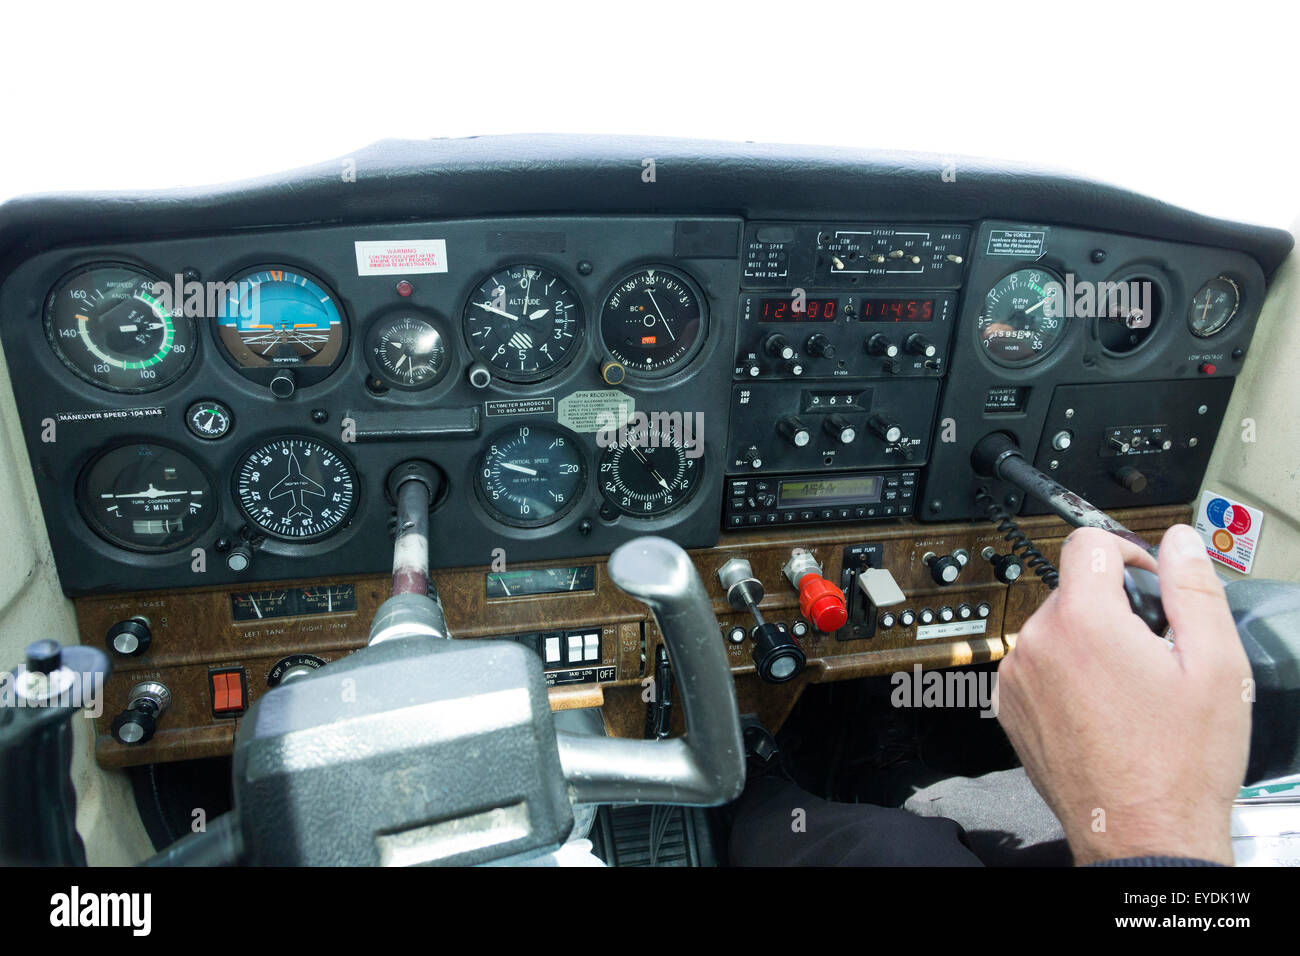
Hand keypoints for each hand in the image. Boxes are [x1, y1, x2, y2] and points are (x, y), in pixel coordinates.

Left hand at [996, 524, 1250, 864]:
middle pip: (1073, 591)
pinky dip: (1066, 675)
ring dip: (1089, 643)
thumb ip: (1193, 589)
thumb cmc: (1178, 764)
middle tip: (1154, 651)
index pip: (1088, 544)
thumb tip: (1180, 542)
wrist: (1141, 835)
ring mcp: (1016, 678)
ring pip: (1055, 630)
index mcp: (1084, 620)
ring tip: (1130, 690)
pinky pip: (1037, 667)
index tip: (1148, 578)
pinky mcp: (1009, 708)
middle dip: (1114, 608)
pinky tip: (1102, 710)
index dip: (1127, 552)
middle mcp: (1037, 642)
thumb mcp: (1215, 665)